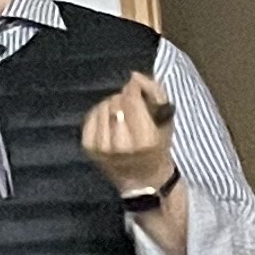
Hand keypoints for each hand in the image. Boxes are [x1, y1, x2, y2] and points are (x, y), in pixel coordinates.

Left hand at [81, 72, 177, 193]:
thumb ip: (155, 93)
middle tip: (132, 107)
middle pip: (116, 103)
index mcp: (144, 140)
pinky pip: (89, 118)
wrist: (143, 179)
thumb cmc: (158, 147)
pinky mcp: (88, 147)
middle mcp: (120, 145)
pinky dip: (99, 114)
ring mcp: (102, 147)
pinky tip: (108, 121)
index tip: (136, 88)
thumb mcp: (166, 120)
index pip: (131, 101)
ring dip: (111, 105)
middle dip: (124, 99)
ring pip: (101, 108)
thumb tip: (134, 76)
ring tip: (121, 114)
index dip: (133, 88)